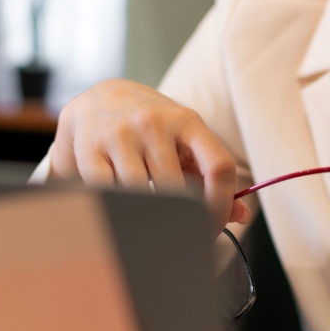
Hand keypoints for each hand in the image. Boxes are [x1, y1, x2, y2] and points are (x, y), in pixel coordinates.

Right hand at [50, 79, 252, 228]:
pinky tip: (118, 202)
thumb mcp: (184, 139)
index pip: (219, 167)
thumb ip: (210, 176)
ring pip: (142, 196)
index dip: (222, 205)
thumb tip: (239, 215)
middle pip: (179, 191)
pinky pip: (109, 194)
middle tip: (177, 232)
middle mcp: (154, 123)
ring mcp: (121, 134)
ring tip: (142, 208)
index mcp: (187, 121)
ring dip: (145, 212)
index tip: (214, 226)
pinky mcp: (90, 150)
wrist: (98, 98)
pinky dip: (117, 206)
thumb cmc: (149, 126)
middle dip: (179, 219)